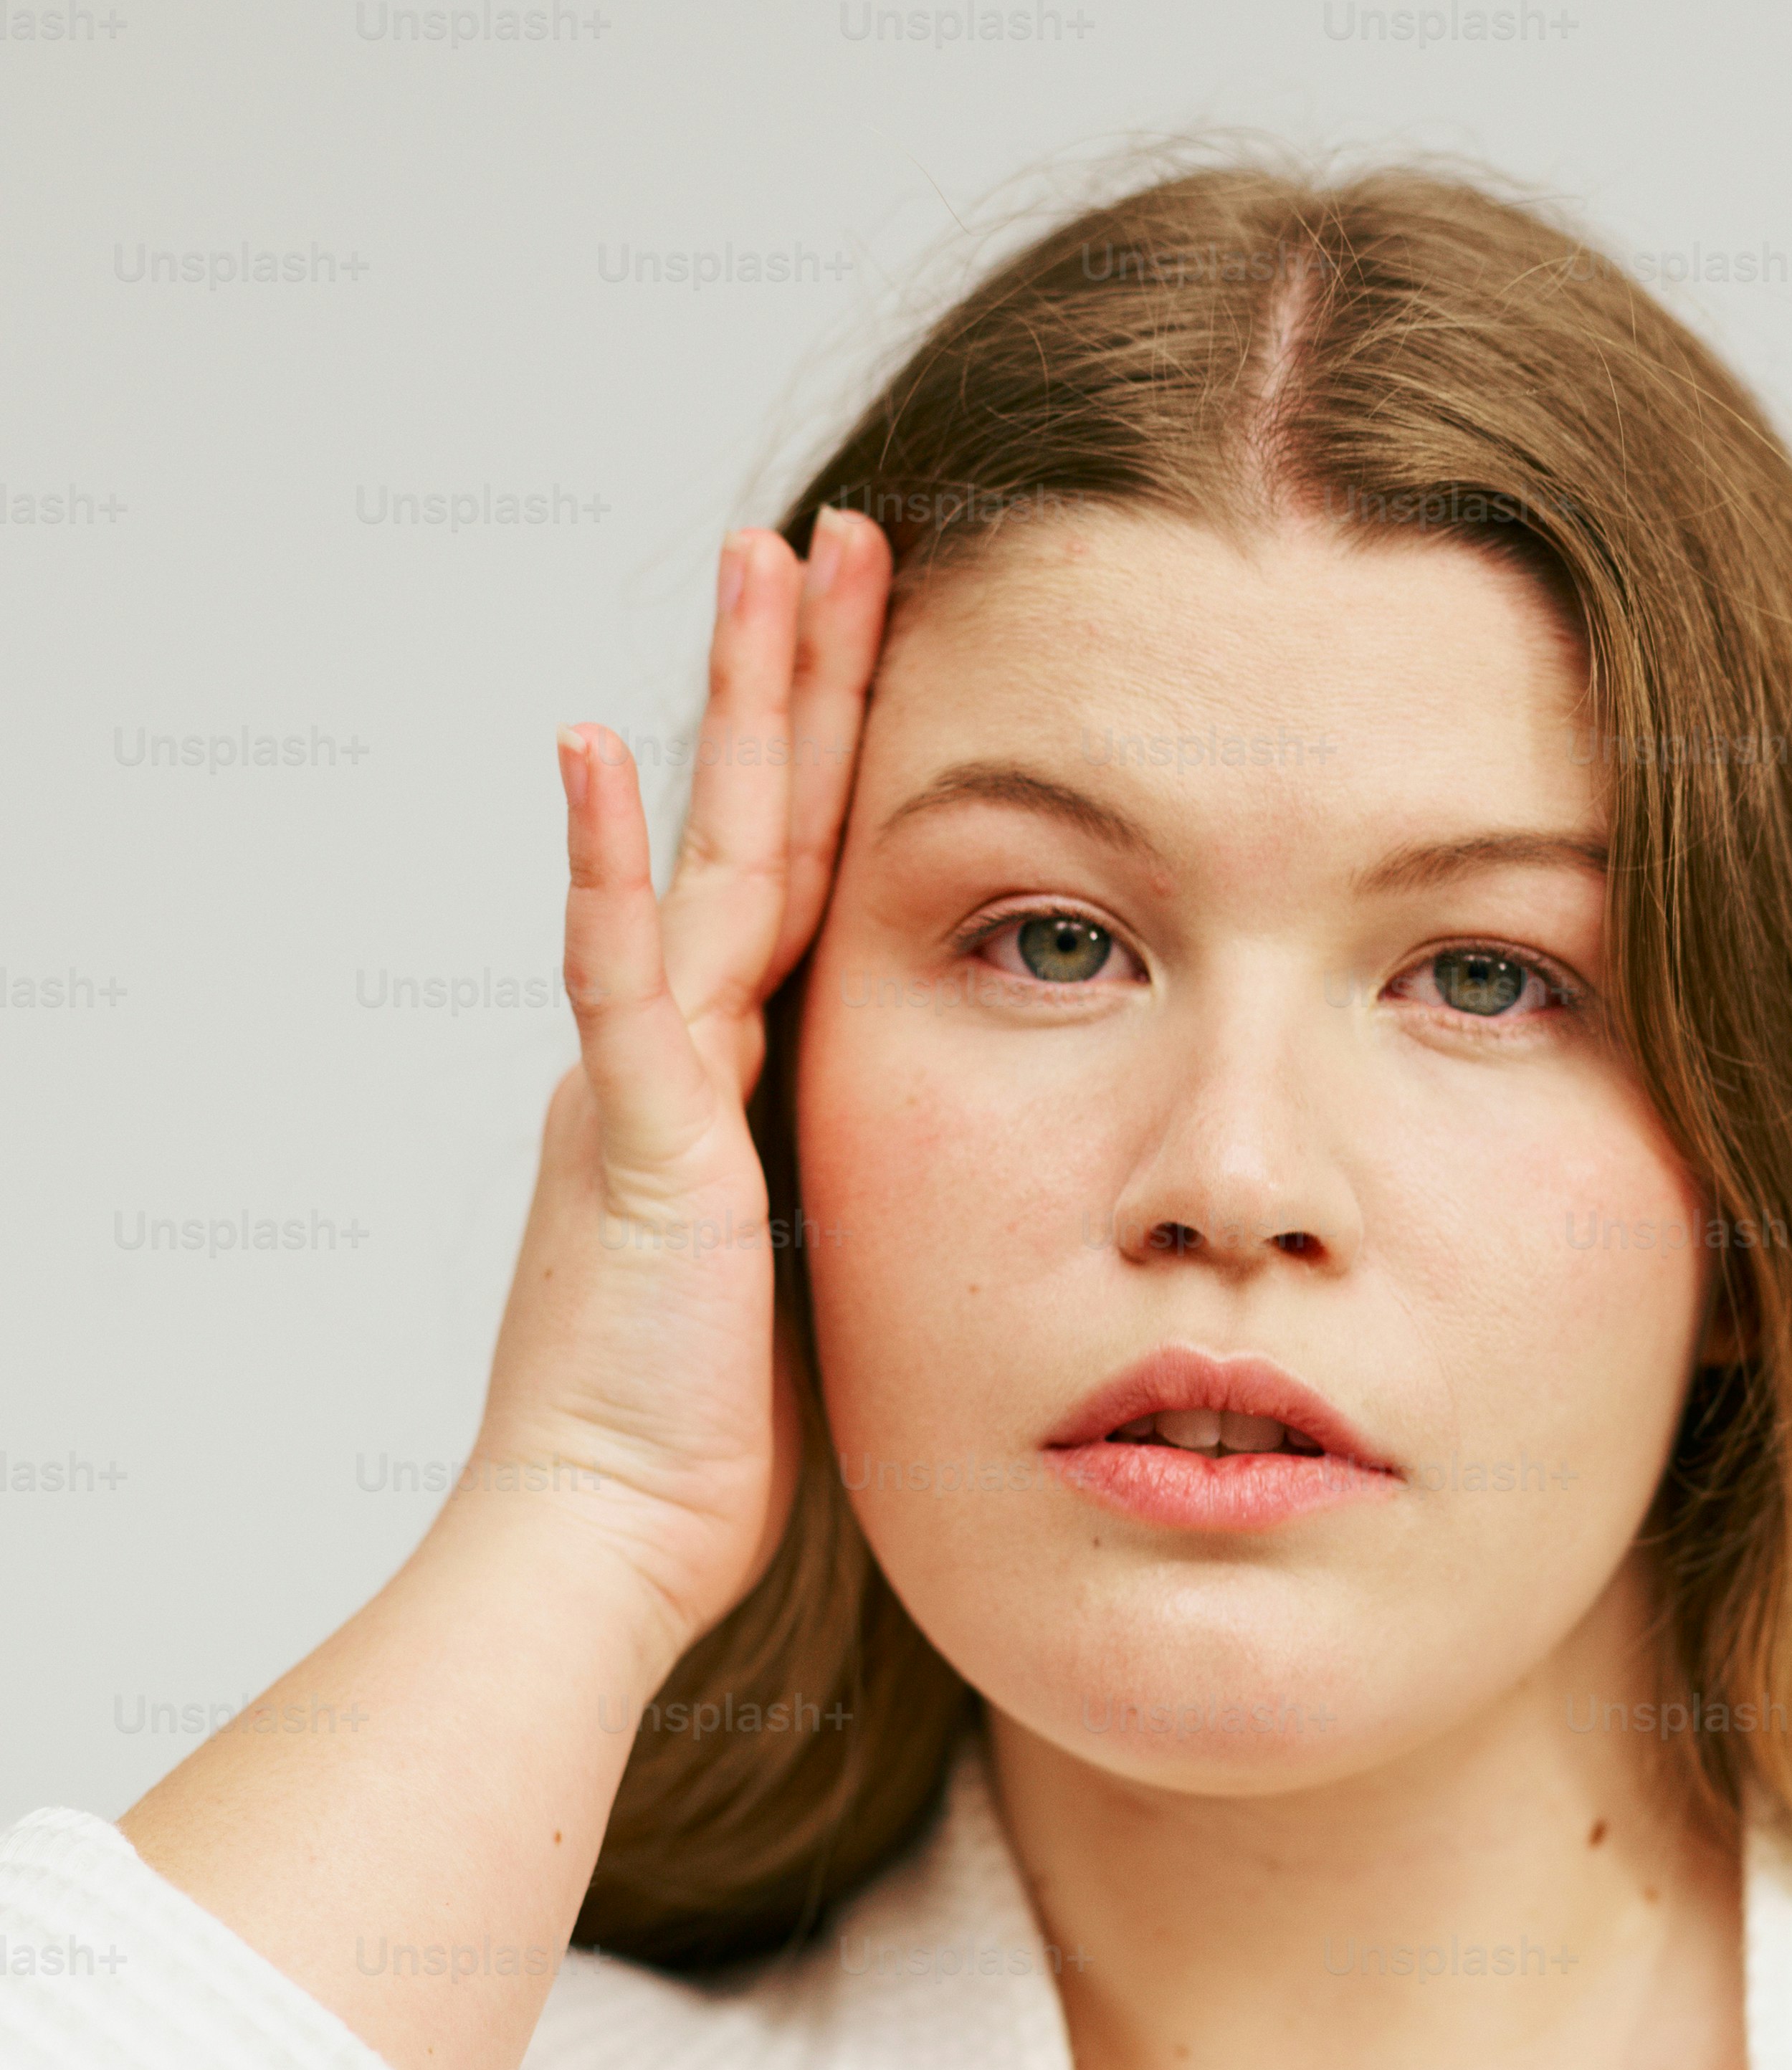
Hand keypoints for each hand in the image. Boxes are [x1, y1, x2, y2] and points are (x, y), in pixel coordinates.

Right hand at [456, 510, 891, 1666]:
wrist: (612, 1531)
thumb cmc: (705, 1442)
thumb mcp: (807, 1278)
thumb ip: (837, 1193)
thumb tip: (913, 1172)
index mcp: (732, 1081)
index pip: (802, 883)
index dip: (840, 762)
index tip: (878, 648)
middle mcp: (683, 1052)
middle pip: (758, 826)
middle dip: (800, 680)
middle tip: (834, 538)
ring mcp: (650, 1079)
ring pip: (705, 854)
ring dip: (739, 708)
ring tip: (763, 562)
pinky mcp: (633, 1132)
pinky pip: (616, 973)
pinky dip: (604, 863)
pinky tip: (600, 750)